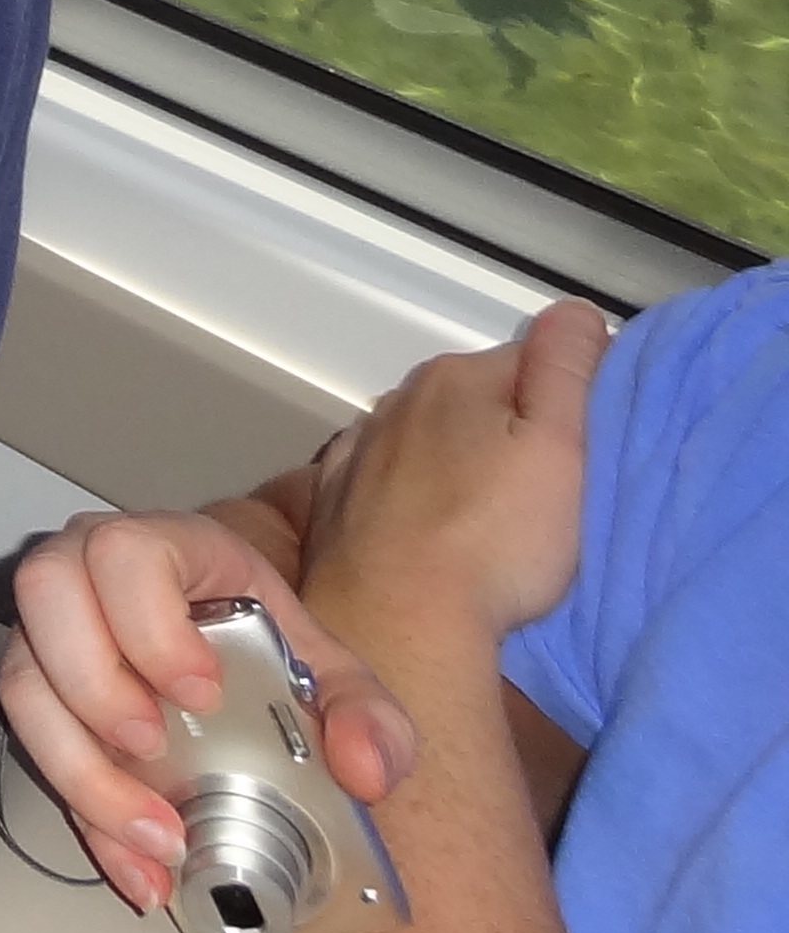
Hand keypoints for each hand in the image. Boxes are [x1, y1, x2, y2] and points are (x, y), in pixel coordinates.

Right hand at [0, 504, 414, 914]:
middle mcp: (88, 576)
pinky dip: (85, 818)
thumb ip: (368, 714)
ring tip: (156, 831)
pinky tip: (140, 866)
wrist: (234, 664)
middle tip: (153, 746)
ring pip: (23, 680)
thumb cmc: (268, 648)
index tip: (202, 692)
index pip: (126, 552)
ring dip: (79, 764)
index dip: (149, 621)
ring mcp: (52, 634)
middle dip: (92, 681)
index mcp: (166, 548)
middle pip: (45, 594)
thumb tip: (364, 768)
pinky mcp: (43, 701)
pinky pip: (33, 752)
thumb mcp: (330, 669)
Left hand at [304, 300, 606, 648]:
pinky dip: (416, 493)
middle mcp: (397, 402)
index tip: (595, 442)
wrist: (399, 620)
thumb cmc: (494, 539)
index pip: (530, 361)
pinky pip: (389, 481)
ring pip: (429, 438)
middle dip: (511, 429)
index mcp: (455, 379)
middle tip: (552, 488)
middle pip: (475, 399)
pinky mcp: (337, 503)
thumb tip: (574, 312)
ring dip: (462, 461)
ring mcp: (360, 451)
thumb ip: (565, 371)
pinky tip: (436, 526)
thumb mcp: (559, 448)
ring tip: (498, 517)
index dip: (570, 397)